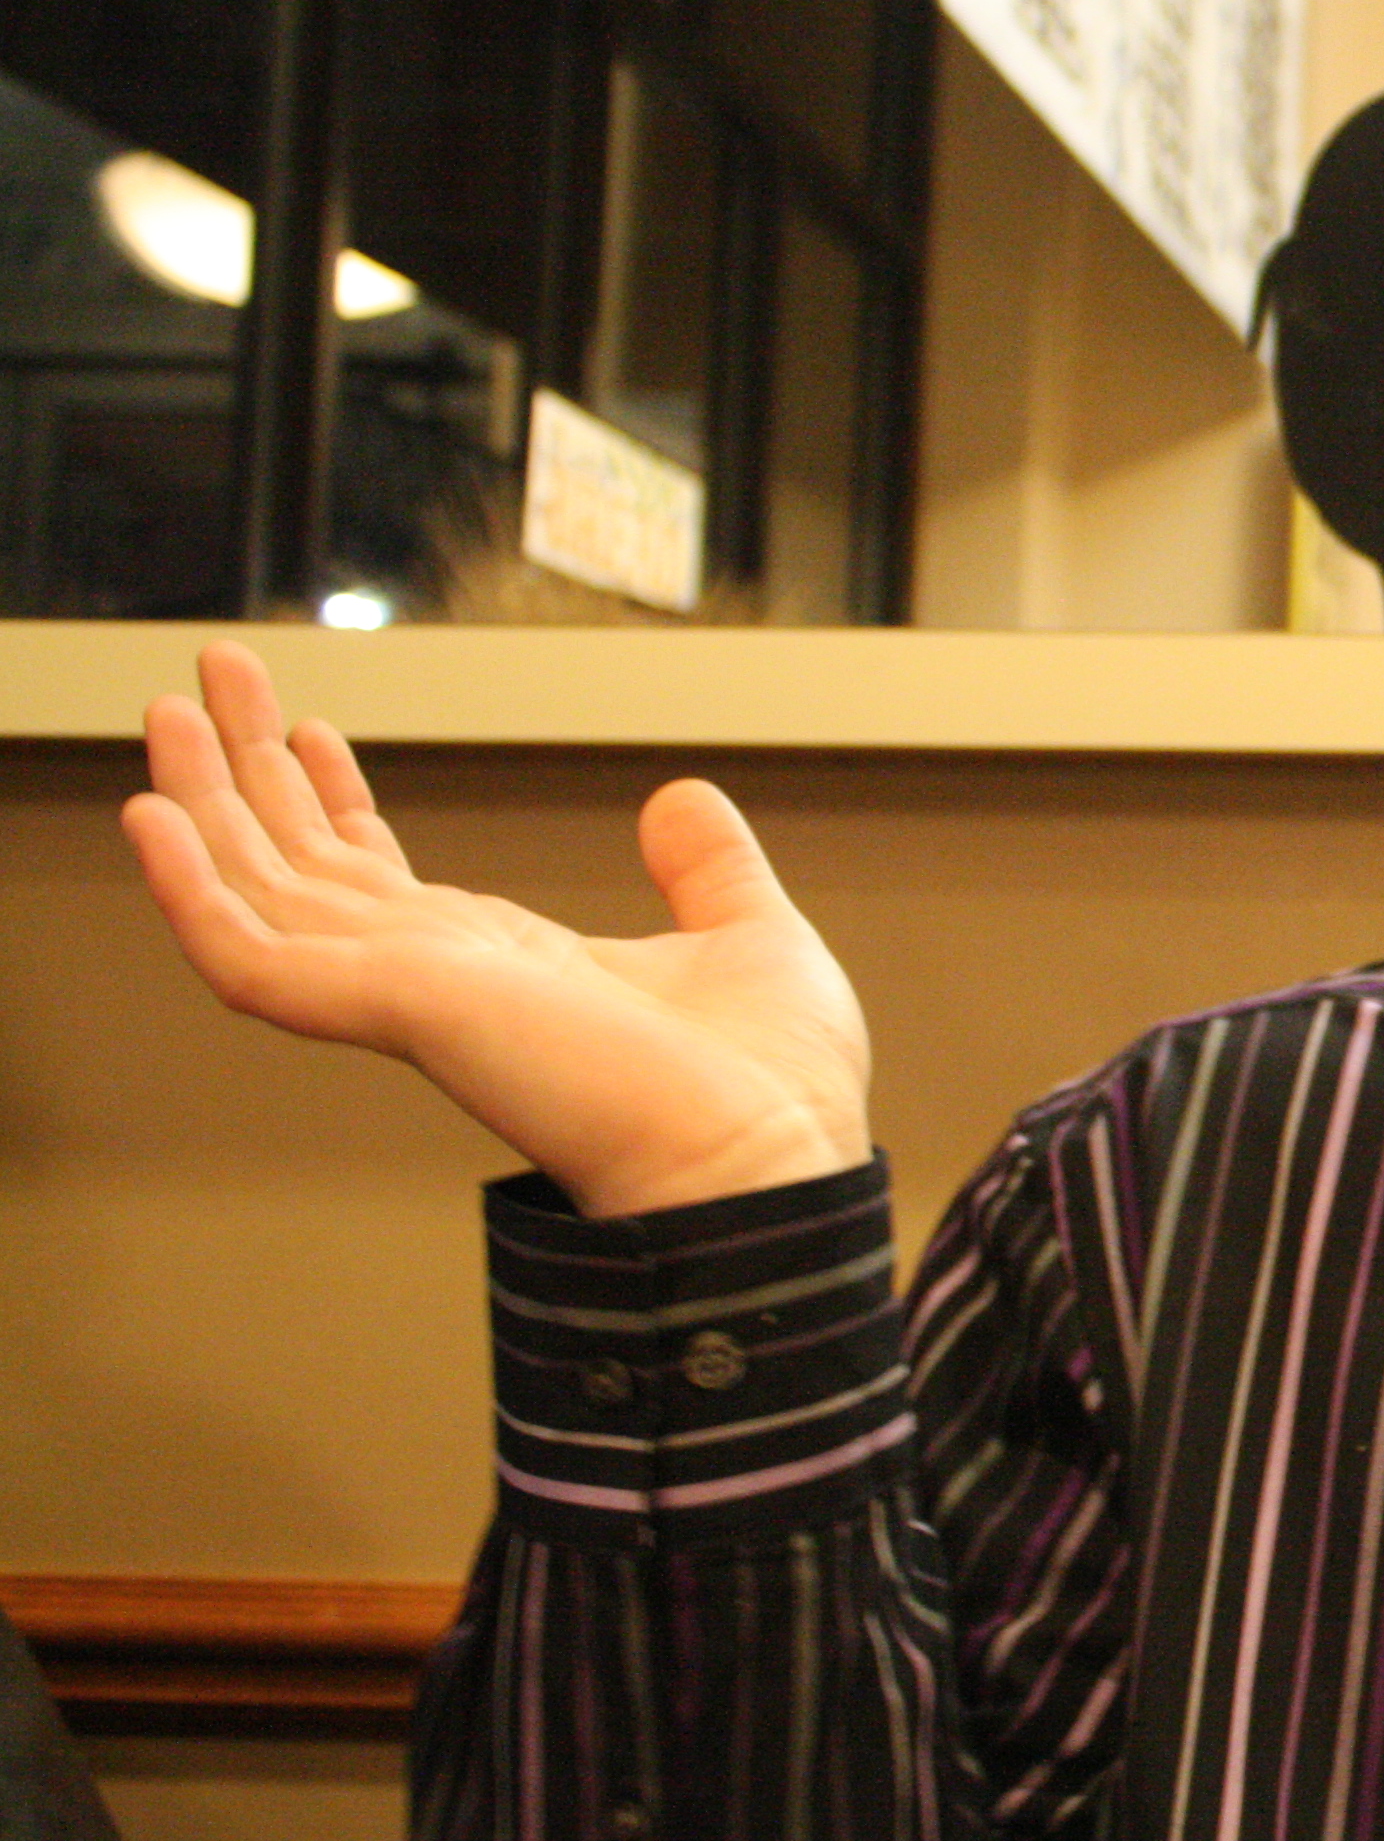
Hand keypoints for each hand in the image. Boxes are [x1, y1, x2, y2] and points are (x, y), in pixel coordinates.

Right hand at [123, 641, 871, 1219]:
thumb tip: (681, 799)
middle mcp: (443, 981)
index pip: (384, 878)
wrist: (771, 1165)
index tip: (310, 730)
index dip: (338, 801)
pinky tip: (154, 820)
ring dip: (205, 801)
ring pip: (264, 892)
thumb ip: (706, 868)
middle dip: (253, 771)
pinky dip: (195, 892)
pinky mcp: (397, 1009)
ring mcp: (411, 997)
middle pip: (306, 865)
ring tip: (165, 711)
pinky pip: (256, 957)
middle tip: (213, 676)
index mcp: (507, 968)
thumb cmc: (771, 1091)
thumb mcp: (744, 935)